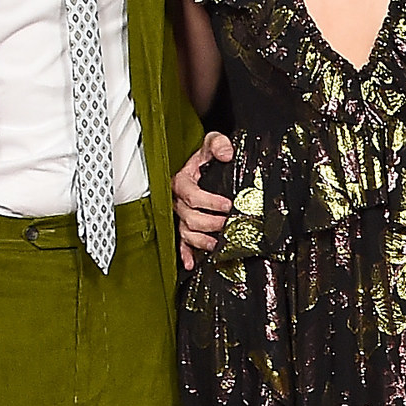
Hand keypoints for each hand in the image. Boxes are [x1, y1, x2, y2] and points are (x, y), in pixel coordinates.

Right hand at [173, 134, 234, 268]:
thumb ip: (218, 144)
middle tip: (227, 224)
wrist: (203, 165)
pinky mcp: (185, 225)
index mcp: (182, 181)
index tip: (227, 205)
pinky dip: (185, 254)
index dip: (209, 201)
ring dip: (200, 240)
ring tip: (216, 244)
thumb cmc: (206, 156)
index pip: (191, 194)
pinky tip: (191, 263)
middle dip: (209, 223)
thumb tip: (226, 153)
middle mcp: (178, 200)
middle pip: (189, 216)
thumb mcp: (212, 142)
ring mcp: (181, 214)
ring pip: (186, 231)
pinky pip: (181, 242)